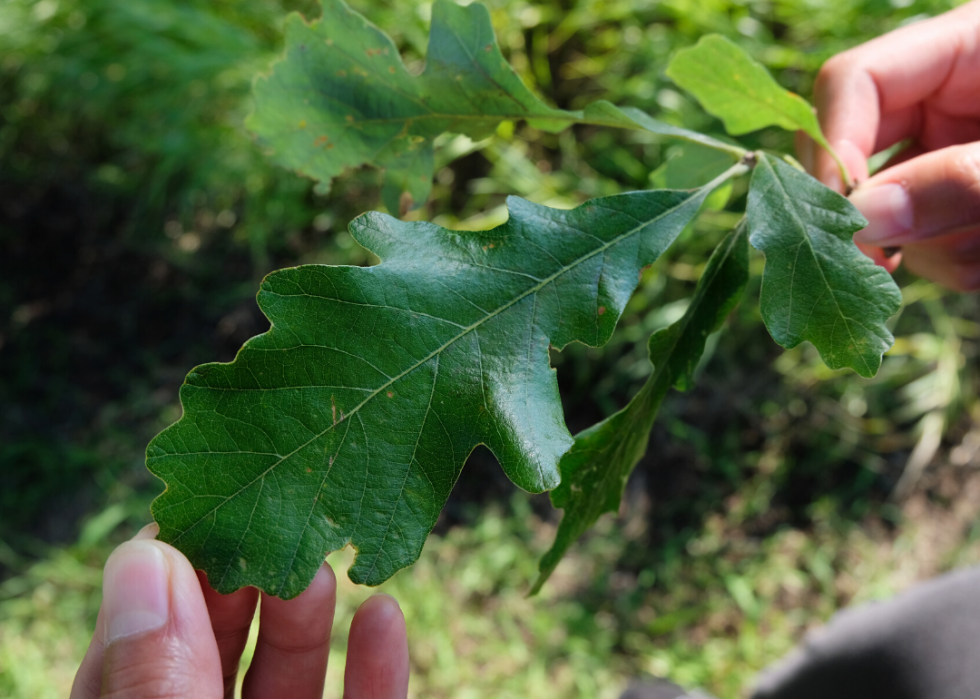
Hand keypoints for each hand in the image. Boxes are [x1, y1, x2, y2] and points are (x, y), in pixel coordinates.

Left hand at [70, 524, 408, 698]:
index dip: (158, 583)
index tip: (189, 512)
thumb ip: (157, 684)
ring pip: (291, 678)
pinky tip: (385, 616)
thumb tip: (145, 560)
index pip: (127, 663)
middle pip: (214, 656)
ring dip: (308, 613)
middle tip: (270, 516)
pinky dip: (378, 667)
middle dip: (242, 582)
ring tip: (325, 563)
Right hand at [798, 0, 979, 289]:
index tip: (832, 216)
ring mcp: (951, 152)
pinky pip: (925, 242)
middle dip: (868, 215)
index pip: (855, 81)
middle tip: (877, 266)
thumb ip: (960, 181)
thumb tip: (862, 220)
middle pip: (855, 151)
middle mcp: (948, 99)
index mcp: (968, 49)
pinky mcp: (960, 201)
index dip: (829, 146)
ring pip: (889, 212)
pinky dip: (953, 262)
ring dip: (930, 248)